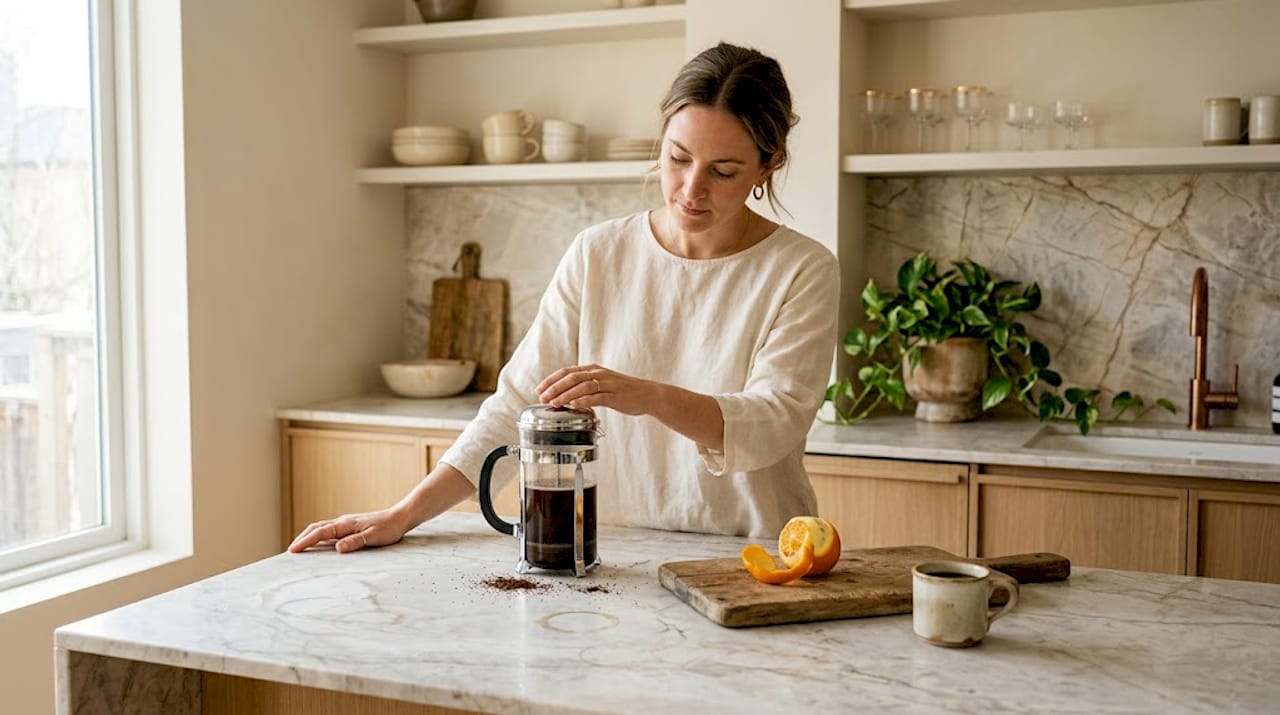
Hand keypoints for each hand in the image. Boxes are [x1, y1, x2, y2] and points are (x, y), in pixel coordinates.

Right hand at [288, 507, 412, 553]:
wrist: (400, 517)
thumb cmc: (389, 528)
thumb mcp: (374, 537)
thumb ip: (356, 542)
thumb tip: (338, 548)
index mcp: (346, 524)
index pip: (321, 532)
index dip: (306, 541)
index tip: (293, 549)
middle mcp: (343, 522)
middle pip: (317, 527)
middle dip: (302, 538)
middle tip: (291, 550)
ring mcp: (346, 523)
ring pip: (322, 527)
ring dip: (309, 536)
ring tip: (299, 546)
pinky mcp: (350, 526)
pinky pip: (329, 530)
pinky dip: (318, 535)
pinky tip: (318, 541)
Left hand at [536, 364, 653, 415]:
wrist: (647, 394)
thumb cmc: (623, 391)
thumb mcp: (602, 383)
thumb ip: (585, 386)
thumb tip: (565, 395)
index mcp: (594, 370)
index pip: (567, 371)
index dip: (551, 380)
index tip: (539, 389)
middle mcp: (599, 374)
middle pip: (571, 377)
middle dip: (554, 387)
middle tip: (542, 397)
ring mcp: (607, 384)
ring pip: (582, 386)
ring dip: (565, 395)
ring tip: (554, 403)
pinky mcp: (615, 396)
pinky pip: (597, 397)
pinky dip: (584, 400)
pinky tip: (574, 405)